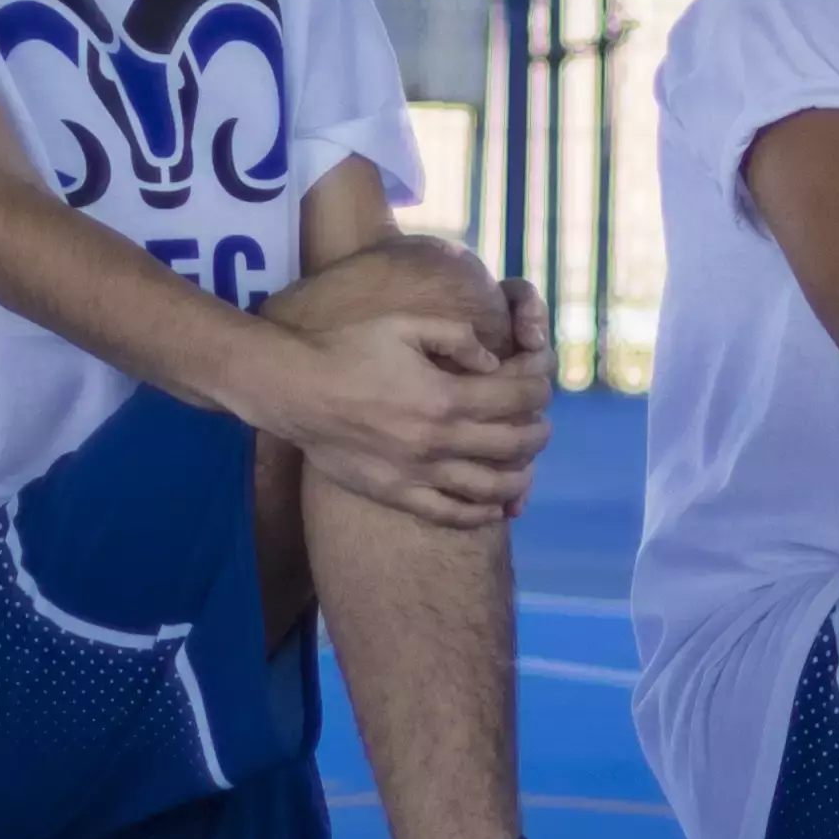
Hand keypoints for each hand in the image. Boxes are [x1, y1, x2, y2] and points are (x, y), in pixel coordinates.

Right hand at [256, 277, 546, 528]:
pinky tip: (494, 508)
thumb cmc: (349, 349)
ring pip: (491, 488)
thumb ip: (457, 336)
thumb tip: (494, 362)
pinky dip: (481, 514)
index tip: (543, 386)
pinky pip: (451, 514)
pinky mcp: (397, 493)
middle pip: (514, 444)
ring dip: (519, 479)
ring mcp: (418, 472)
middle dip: (538, 434)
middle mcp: (437, 439)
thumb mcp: (405, 325)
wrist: (295, 389)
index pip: (518, 398)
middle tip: (540, 427)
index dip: (540, 389)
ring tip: (525, 469)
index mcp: (445, 395)